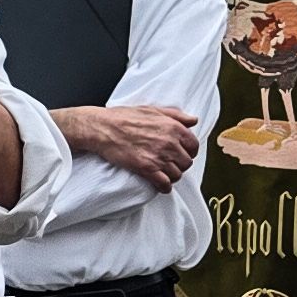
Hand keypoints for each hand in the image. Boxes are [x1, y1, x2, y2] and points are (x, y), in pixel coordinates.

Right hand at [60, 102, 201, 188]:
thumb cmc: (124, 117)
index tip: (183, 154)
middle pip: (187, 162)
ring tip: (164, 174)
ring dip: (172, 176)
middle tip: (171, 164)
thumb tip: (193, 120)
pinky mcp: (147, 169)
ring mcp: (159, 157)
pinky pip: (165, 184)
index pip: (194, 146)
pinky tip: (161, 185)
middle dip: (180, 164)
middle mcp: (169, 143)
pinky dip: (164, 187)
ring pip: (177, 175)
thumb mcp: (153, 109)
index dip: (189, 151)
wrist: (103, 128)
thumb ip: (176, 115)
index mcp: (173, 127)